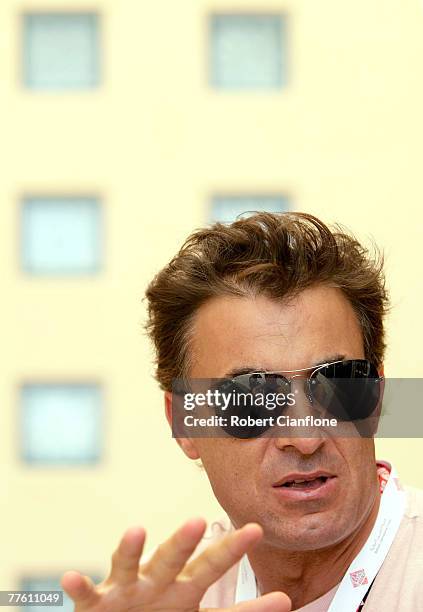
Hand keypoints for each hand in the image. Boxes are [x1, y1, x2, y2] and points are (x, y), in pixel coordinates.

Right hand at [61, 517, 290, 611]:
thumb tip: (284, 603)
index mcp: (186, 594)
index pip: (216, 577)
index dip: (240, 572)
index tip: (269, 563)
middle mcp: (159, 587)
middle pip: (177, 562)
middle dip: (187, 544)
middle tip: (199, 520)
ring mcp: (127, 593)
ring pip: (132, 567)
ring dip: (132, 549)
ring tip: (137, 530)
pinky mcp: (96, 605)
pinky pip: (87, 594)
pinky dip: (80, 586)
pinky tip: (71, 577)